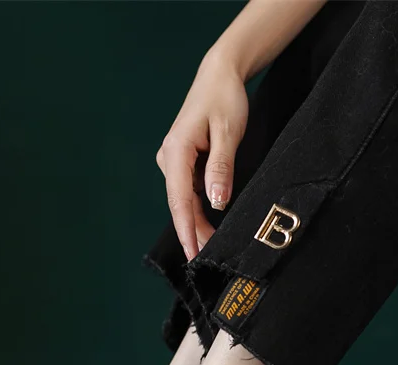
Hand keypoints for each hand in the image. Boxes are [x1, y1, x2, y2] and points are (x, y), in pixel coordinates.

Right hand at [156, 50, 248, 259]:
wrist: (219, 75)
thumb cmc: (225, 99)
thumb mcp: (228, 132)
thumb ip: (221, 168)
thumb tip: (216, 203)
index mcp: (176, 151)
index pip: (179, 199)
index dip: (186, 229)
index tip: (193, 253)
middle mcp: (169, 159)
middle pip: (180, 204)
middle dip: (194, 231)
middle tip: (208, 257)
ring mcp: (173, 161)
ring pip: (184, 200)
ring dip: (197, 222)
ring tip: (211, 245)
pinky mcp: (182, 162)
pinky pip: (188, 191)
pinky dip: (198, 209)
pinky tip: (209, 224)